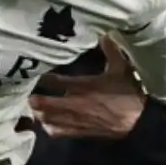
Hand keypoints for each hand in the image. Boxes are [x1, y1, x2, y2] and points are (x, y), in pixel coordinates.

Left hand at [29, 43, 145, 138]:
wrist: (137, 122)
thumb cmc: (129, 94)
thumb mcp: (121, 68)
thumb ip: (111, 50)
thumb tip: (105, 32)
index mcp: (82, 85)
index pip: (53, 81)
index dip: (41, 78)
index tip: (35, 73)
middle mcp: (74, 103)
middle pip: (43, 102)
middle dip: (33, 98)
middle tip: (27, 93)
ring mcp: (75, 120)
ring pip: (46, 118)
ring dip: (38, 113)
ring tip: (33, 107)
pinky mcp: (79, 132)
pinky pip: (57, 132)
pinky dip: (48, 127)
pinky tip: (46, 123)